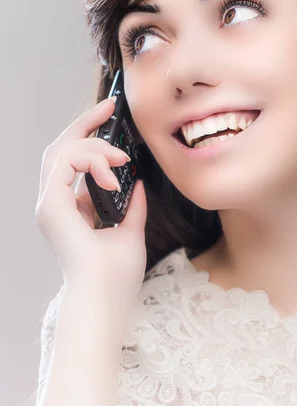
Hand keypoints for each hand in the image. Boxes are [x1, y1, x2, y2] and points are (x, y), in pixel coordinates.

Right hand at [35, 97, 147, 305]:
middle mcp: (54, 203)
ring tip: (120, 158)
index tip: (110, 115)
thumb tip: (138, 182)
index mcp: (68, 209)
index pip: (71, 162)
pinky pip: (64, 162)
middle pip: (61, 148)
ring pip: (62, 150)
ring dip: (94, 145)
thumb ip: (132, 206)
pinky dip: (90, 159)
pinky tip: (112, 171)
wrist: (106, 298)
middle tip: (109, 107)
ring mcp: (49, 204)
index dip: (88, 136)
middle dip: (85, 123)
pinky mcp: (52, 205)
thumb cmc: (116, 275)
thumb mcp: (130, 230)